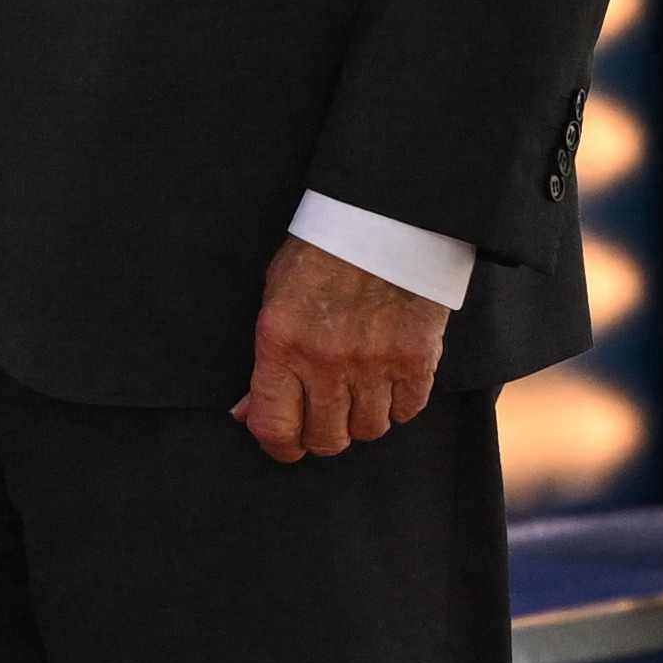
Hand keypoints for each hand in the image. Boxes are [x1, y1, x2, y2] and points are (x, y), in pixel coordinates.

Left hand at [236, 234, 443, 464]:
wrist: (384, 215)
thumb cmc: (323, 252)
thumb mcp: (277, 298)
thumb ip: (265, 361)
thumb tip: (245, 414)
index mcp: (281, 343)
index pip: (275, 428)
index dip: (280, 447)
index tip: (288, 445)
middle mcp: (325, 360)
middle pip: (326, 439)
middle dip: (323, 435)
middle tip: (327, 416)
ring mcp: (374, 362)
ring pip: (369, 430)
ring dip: (363, 419)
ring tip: (361, 391)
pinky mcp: (417, 358)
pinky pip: (408, 411)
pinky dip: (400, 404)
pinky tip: (391, 379)